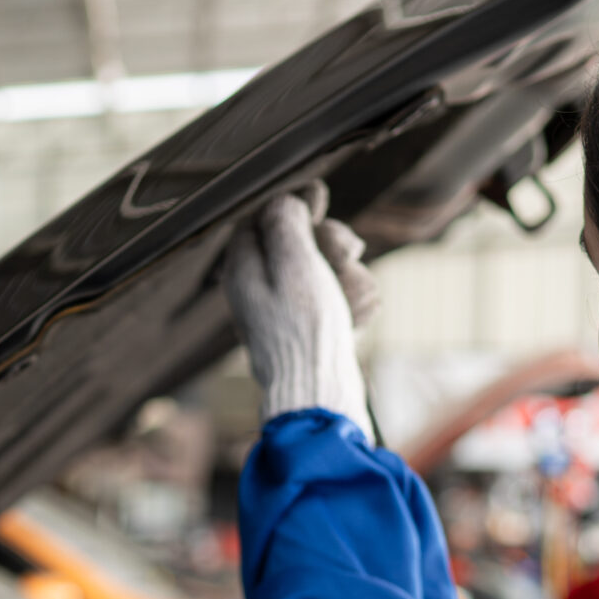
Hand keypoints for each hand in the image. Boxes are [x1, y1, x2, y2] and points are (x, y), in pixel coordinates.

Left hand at [224, 185, 377, 429]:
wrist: (321, 397)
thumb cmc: (304, 332)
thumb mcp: (294, 263)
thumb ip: (286, 222)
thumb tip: (284, 201)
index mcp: (243, 268)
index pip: (261, 217)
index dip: (294, 206)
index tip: (320, 203)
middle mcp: (260, 288)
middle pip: (299, 242)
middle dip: (331, 244)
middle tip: (347, 254)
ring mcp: (287, 311)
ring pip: (327, 270)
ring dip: (348, 278)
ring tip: (352, 302)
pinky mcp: (312, 329)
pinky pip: (338, 299)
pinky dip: (351, 305)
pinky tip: (355, 320)